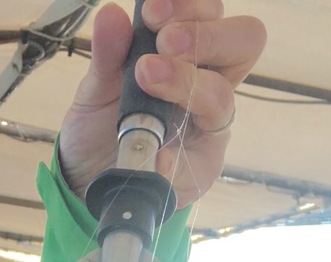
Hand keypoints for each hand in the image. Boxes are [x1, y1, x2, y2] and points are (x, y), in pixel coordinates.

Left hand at [58, 0, 266, 207]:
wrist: (87, 176)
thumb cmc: (102, 125)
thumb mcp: (98, 87)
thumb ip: (108, 54)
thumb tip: (112, 14)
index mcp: (192, 55)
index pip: (215, 16)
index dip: (192, 6)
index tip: (153, 12)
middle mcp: (209, 86)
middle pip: (244, 44)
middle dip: (205, 36)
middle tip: (164, 43)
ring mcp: (208, 130)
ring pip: (222, 98)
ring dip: (187, 82)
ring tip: (147, 78)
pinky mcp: (199, 172)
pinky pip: (198, 163)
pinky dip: (173, 156)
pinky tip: (153, 154)